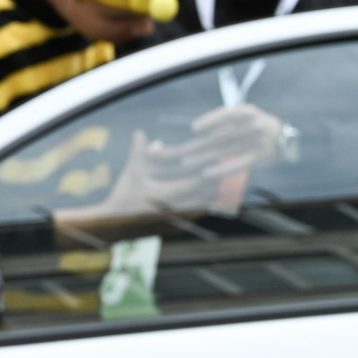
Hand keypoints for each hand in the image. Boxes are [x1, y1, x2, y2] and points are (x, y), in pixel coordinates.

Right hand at [72, 105, 287, 221]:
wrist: (116, 224)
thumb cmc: (123, 196)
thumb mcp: (131, 173)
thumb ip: (139, 153)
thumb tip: (142, 133)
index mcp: (167, 194)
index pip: (197, 181)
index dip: (213, 170)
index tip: (227, 159)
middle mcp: (177, 207)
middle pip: (208, 194)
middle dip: (224, 182)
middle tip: (241, 170)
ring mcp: (179, 217)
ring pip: (207, 206)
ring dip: (221, 196)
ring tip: (237, 186)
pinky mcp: (179, 224)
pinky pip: (200, 214)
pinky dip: (212, 207)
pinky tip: (222, 202)